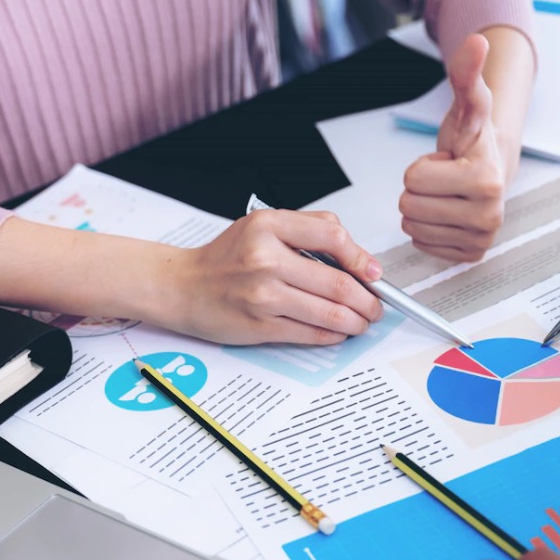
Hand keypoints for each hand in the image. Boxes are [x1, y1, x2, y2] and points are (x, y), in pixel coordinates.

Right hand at [164, 209, 383, 344]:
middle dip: (368, 300)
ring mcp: (263, 294)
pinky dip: (333, 335)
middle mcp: (266, 258)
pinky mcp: (260, 325)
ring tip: (363, 322)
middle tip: (376, 306)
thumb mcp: (262, 225)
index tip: (373, 273)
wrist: (183, 286)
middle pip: (339, 283)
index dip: (362, 259)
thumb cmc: (226, 258)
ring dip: (356, 322)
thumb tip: (357, 256)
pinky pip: (310, 333)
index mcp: (270, 225)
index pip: (333, 237)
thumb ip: (309, 229)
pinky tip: (338, 332)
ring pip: (330, 313)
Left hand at [400, 33, 510, 261]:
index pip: (413, 181)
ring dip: (423, 209)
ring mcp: (482, 238)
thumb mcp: (467, 104)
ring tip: (446, 195)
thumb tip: (475, 44)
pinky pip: (422, 245)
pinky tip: (447, 213)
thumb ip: (466, 74)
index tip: (444, 161)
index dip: (420, 166)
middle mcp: (489, 214)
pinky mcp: (472, 254)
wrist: (491, 166)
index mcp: (486, 180)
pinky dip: (428, 229)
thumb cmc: (472, 140)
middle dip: (420, 189)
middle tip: (443, 179)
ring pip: (413, 228)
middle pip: (410, 207)